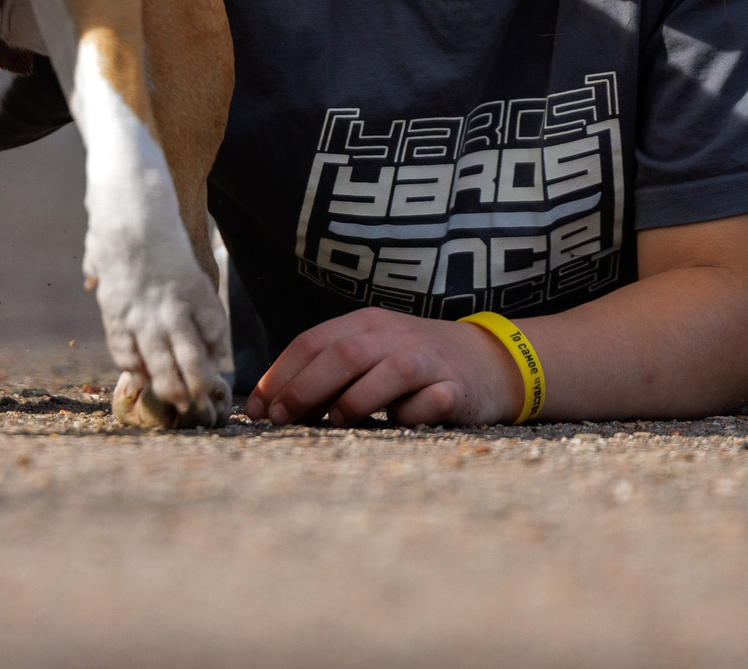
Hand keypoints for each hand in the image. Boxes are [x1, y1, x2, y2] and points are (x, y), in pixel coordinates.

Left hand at [245, 306, 524, 426]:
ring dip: (356, 399)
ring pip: (388, 372)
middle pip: (344, 354)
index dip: (281, 374)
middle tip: (281, 420)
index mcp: (366, 323)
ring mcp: (428, 360)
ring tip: (335, 422)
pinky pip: (431, 402)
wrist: (490, 362)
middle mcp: (394, 335)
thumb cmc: (413, 364)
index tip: (257, 409)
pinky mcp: (457, 388)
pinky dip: (412, 415)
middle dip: (305, 388)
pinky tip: (401, 423)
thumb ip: (328, 371)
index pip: (313, 341)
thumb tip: (271, 406)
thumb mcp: (370, 354)